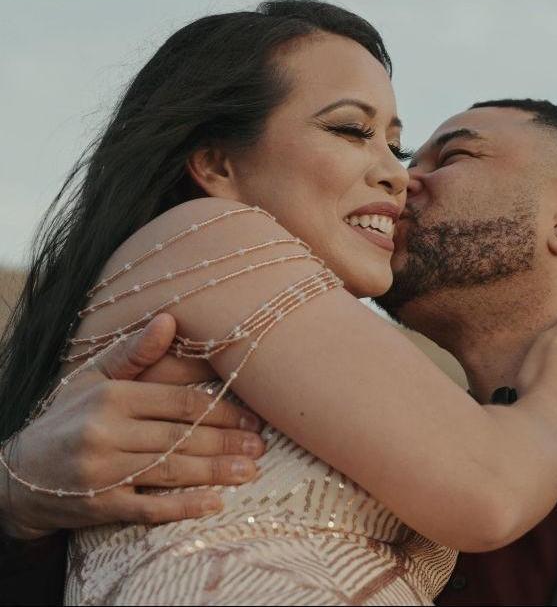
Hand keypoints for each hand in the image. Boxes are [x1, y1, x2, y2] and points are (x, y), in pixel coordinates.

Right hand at [0, 315, 264, 540]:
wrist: (17, 475)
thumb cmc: (68, 417)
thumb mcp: (94, 377)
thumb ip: (135, 353)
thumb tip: (170, 320)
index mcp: (111, 396)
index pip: (179, 402)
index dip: (220, 410)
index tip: (251, 417)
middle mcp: (106, 433)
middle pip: (181, 437)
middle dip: (226, 442)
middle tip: (260, 445)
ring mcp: (102, 473)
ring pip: (171, 471)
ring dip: (216, 472)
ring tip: (251, 471)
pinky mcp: (99, 507)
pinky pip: (148, 509)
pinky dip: (183, 507)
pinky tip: (214, 504)